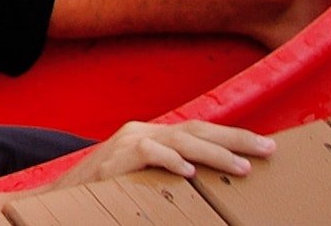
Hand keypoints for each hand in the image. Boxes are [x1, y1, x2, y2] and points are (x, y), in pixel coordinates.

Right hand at [61, 121, 273, 184]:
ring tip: (242, 167)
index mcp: (152, 137)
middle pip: (196, 129)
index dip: (233, 138)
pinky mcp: (114, 159)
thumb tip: (210, 184)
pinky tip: (189, 172)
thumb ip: (172, 176)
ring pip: (179, 140)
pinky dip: (169, 161)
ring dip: (213, 154)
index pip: (199, 131)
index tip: (266, 147)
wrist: (61, 200)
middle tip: (269, 149)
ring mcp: (127, 142)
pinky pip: (147, 154)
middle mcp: (142, 132)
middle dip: (236, 140)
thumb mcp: (146, 181)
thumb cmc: (108, 195)